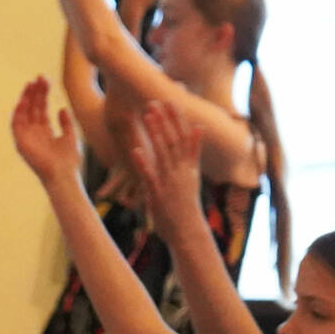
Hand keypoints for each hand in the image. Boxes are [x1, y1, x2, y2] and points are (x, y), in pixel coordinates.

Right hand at [10, 76, 81, 185]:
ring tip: (31, 84)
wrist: (64, 175)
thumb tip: (62, 109)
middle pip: (33, 108)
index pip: (41, 108)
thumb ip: (66, 123)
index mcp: (45, 132)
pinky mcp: (20, 143)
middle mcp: (34, 133)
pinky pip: (16, 124)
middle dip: (35, 93)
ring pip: (24, 113)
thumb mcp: (71, 137)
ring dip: (26, 98)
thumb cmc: (69, 161)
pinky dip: (18, 112)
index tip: (46, 81)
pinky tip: (23, 100)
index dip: (43, 94)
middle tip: (40, 78)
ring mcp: (26, 137)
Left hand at [130, 101, 203, 239]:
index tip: (172, 101)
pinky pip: (150, 177)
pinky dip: (144, 163)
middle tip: (156, 101)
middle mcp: (181, 171)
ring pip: (163, 153)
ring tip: (148, 116)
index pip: (185, 138)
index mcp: (189, 168)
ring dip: (156, 133)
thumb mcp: (193, 177)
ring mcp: (170, 182)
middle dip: (165, 120)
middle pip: (174, 141)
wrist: (189, 232)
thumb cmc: (187, 207)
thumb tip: (199, 129)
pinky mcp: (159, 194)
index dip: (178, 119)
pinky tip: (136, 151)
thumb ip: (193, 154)